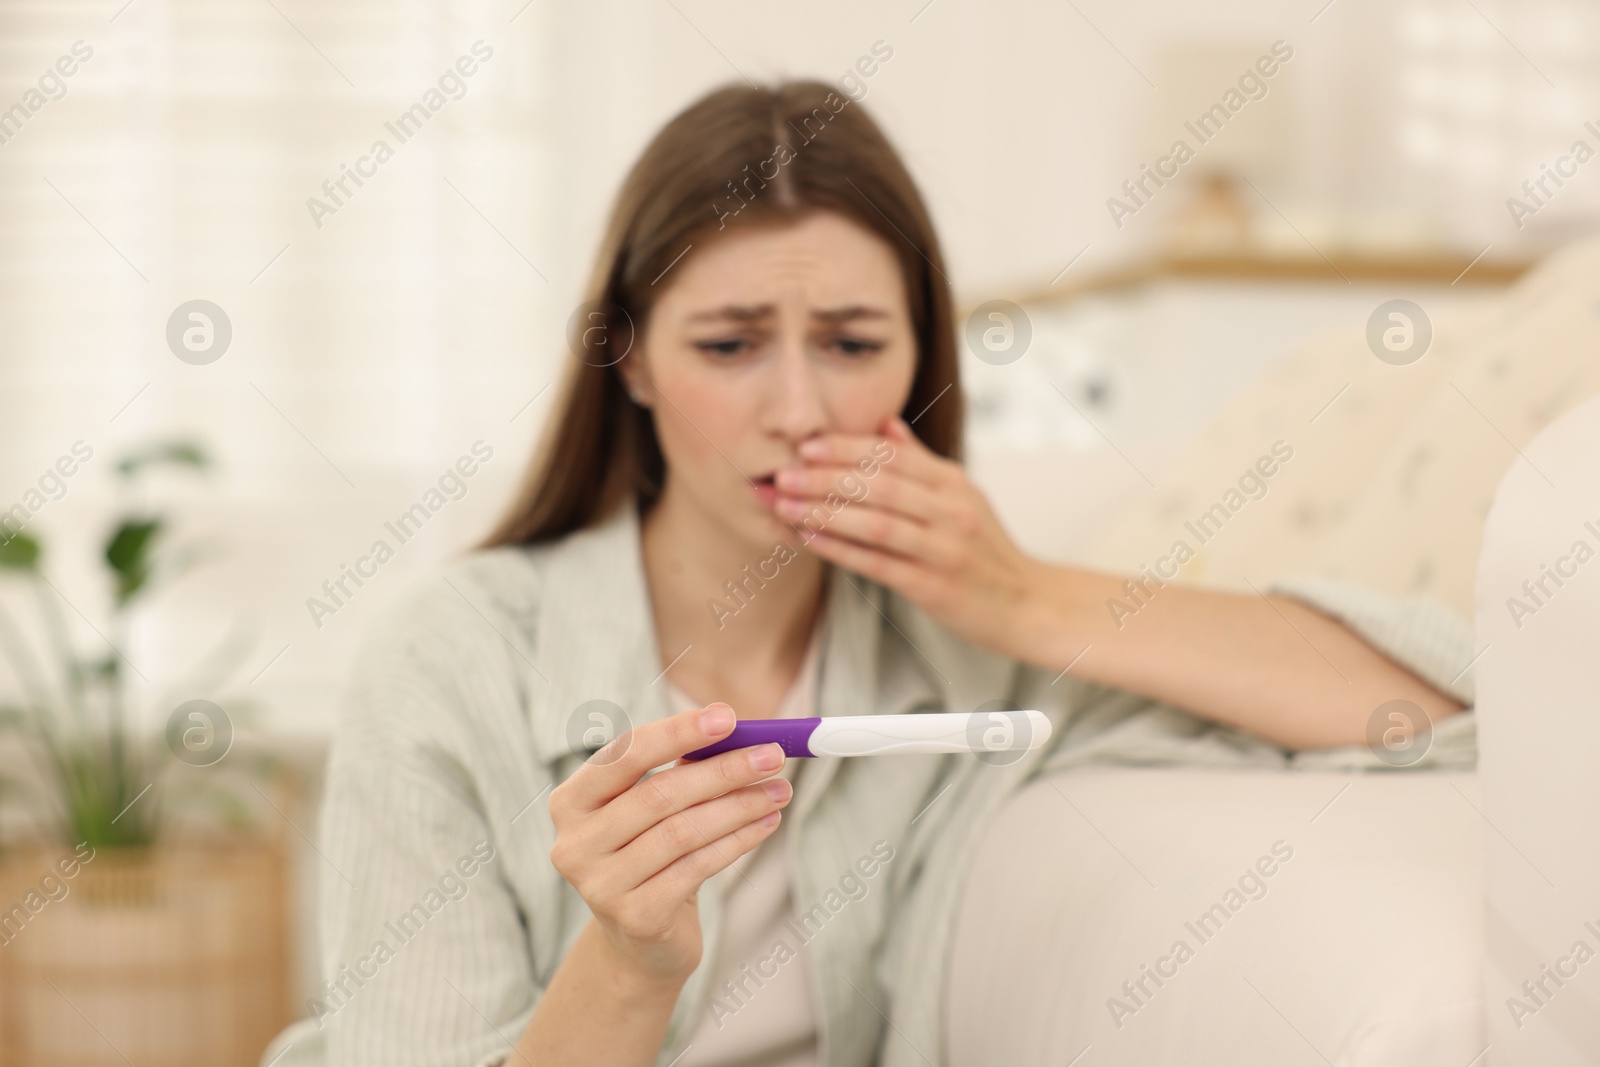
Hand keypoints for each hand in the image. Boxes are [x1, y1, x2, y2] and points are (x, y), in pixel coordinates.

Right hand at [546, 704, 791, 984]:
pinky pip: (698, 866)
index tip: (727, 717)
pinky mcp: (636, 917)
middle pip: (659, 794)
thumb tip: (737, 731)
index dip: (676, 732)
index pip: (624, 754)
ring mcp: (601, 885)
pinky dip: (739, 840)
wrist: (640, 940)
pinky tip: (766, 823)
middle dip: (724, 770)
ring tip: (780, 790)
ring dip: (740, 806)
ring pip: (684, 831)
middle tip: (772, 755)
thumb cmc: (651, 854)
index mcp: (571, 801)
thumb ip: (681, 767)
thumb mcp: (654, 808)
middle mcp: (574, 843)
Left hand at [772, 415, 1044, 662]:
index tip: (806, 445)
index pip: (893, 455)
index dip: (846, 447)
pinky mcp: (933, 587)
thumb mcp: (963, 498)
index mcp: (954, 484)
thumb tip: (886, 425)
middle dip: (824, 477)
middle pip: (879, 484)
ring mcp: (943, 549)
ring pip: (875, 522)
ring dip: (824, 512)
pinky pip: (878, 564)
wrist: (1027, 604)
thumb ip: (922, 462)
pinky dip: (840, 549)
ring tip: (785, 505)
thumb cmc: (987, 550)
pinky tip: (809, 540)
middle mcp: (950, 511)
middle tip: (781, 474)